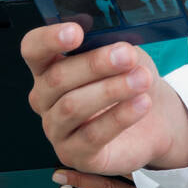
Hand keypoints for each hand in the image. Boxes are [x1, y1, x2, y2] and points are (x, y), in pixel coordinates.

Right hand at [20, 22, 187, 175]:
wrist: (154, 119)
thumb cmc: (130, 79)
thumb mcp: (123, 54)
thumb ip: (112, 44)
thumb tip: (114, 39)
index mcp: (48, 67)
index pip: (33, 49)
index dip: (49, 39)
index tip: (76, 32)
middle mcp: (45, 99)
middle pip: (57, 78)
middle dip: (94, 64)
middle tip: (126, 56)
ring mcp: (57, 129)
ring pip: (73, 106)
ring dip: (110, 90)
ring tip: (141, 79)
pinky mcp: (76, 155)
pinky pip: (93, 135)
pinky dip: (120, 117)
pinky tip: (141, 103)